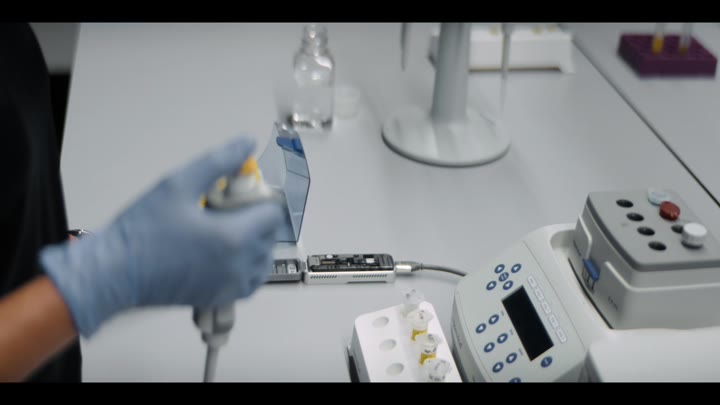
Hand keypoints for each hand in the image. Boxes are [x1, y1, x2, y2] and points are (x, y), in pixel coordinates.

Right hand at [40, 137, 283, 337]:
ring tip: (220, 229)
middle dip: (252, 217)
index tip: (235, 193)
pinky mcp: (219, 297)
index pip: (272, 213)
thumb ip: (219, 161)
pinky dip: (244, 265)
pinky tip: (221, 251)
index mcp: (234, 238)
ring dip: (251, 241)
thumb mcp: (178, 183)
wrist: (113, 273)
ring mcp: (230, 285)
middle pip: (269, 234)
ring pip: (261, 258)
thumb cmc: (140, 233)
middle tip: (221, 208)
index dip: (256, 197)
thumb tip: (246, 144)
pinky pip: (248, 280)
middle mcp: (238, 266)